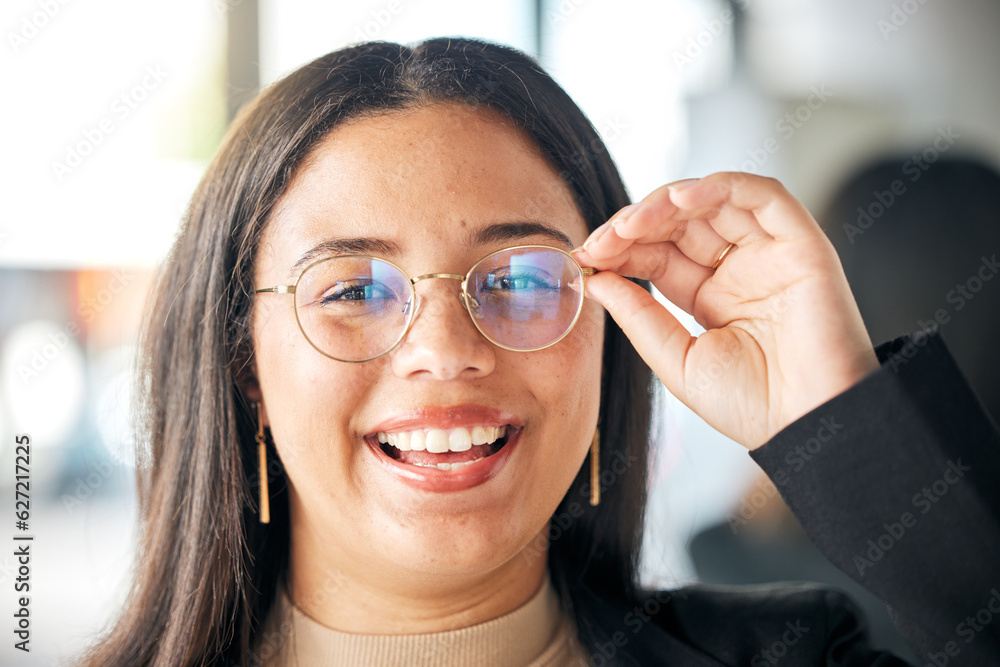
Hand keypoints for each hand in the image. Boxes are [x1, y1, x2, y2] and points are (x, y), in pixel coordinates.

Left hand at [573, 172, 878, 448]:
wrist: (808, 423)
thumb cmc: (752, 404)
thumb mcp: (676, 359)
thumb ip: (638, 316)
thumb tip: (595, 278)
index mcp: (711, 296)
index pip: (658, 254)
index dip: (621, 248)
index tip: (585, 255)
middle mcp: (738, 269)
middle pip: (679, 223)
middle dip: (634, 225)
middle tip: (602, 240)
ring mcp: (769, 252)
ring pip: (713, 202)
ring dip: (665, 202)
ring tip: (631, 223)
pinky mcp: (801, 242)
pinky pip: (762, 195)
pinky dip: (720, 187)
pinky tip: (680, 200)